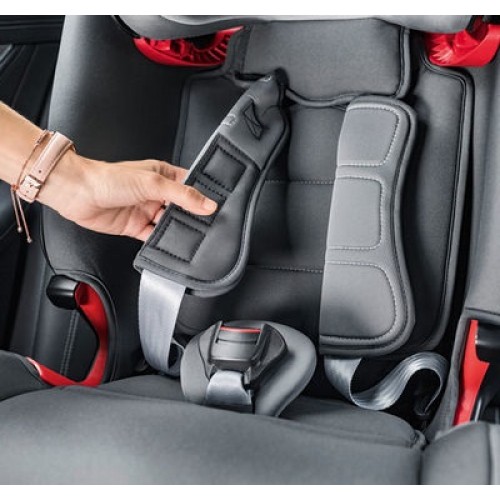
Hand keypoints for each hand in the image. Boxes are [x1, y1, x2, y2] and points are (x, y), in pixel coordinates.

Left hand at [38, 150, 216, 240]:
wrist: (78, 193)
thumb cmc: (109, 178)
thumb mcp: (153, 183)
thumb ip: (183, 195)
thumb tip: (208, 204)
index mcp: (162, 175)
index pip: (189, 185)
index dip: (203, 194)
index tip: (218, 205)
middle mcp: (155, 192)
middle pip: (181, 206)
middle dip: (193, 216)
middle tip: (211, 226)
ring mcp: (146, 210)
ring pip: (169, 223)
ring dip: (178, 230)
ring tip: (195, 238)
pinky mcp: (135, 226)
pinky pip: (153, 236)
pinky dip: (162, 242)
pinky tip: (171, 246)